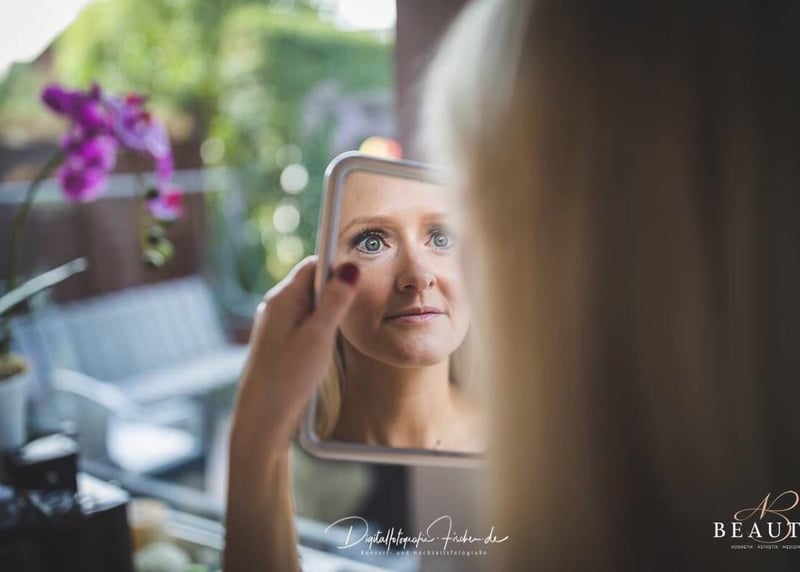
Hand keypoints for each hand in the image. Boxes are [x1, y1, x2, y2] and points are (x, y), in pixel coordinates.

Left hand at [229, 255, 359, 460]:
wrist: (262, 419)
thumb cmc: (288, 378)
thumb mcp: (319, 336)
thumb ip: (335, 301)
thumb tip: (350, 267)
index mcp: (282, 298)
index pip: (314, 265)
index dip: (338, 268)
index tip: (360, 279)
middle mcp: (276, 307)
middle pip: (312, 284)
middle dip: (336, 292)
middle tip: (356, 309)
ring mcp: (276, 325)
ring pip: (310, 306)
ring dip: (329, 313)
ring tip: (342, 332)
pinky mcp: (279, 343)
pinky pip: (304, 323)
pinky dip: (320, 328)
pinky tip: (327, 347)